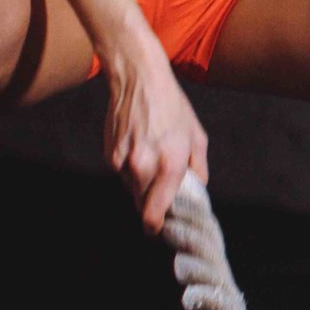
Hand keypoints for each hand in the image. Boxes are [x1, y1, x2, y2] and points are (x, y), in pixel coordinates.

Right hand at [104, 37, 208, 235]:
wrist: (139, 80)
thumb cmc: (173, 107)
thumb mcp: (197, 136)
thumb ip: (199, 169)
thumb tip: (196, 190)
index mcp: (170, 164)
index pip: (155, 213)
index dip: (156, 226)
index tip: (160, 229)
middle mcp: (144, 167)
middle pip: (142, 205)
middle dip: (152, 204)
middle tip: (163, 193)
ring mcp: (124, 162)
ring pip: (132, 189)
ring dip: (142, 186)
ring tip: (153, 161)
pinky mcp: (110, 155)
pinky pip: (121, 174)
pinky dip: (130, 170)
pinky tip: (139, 149)